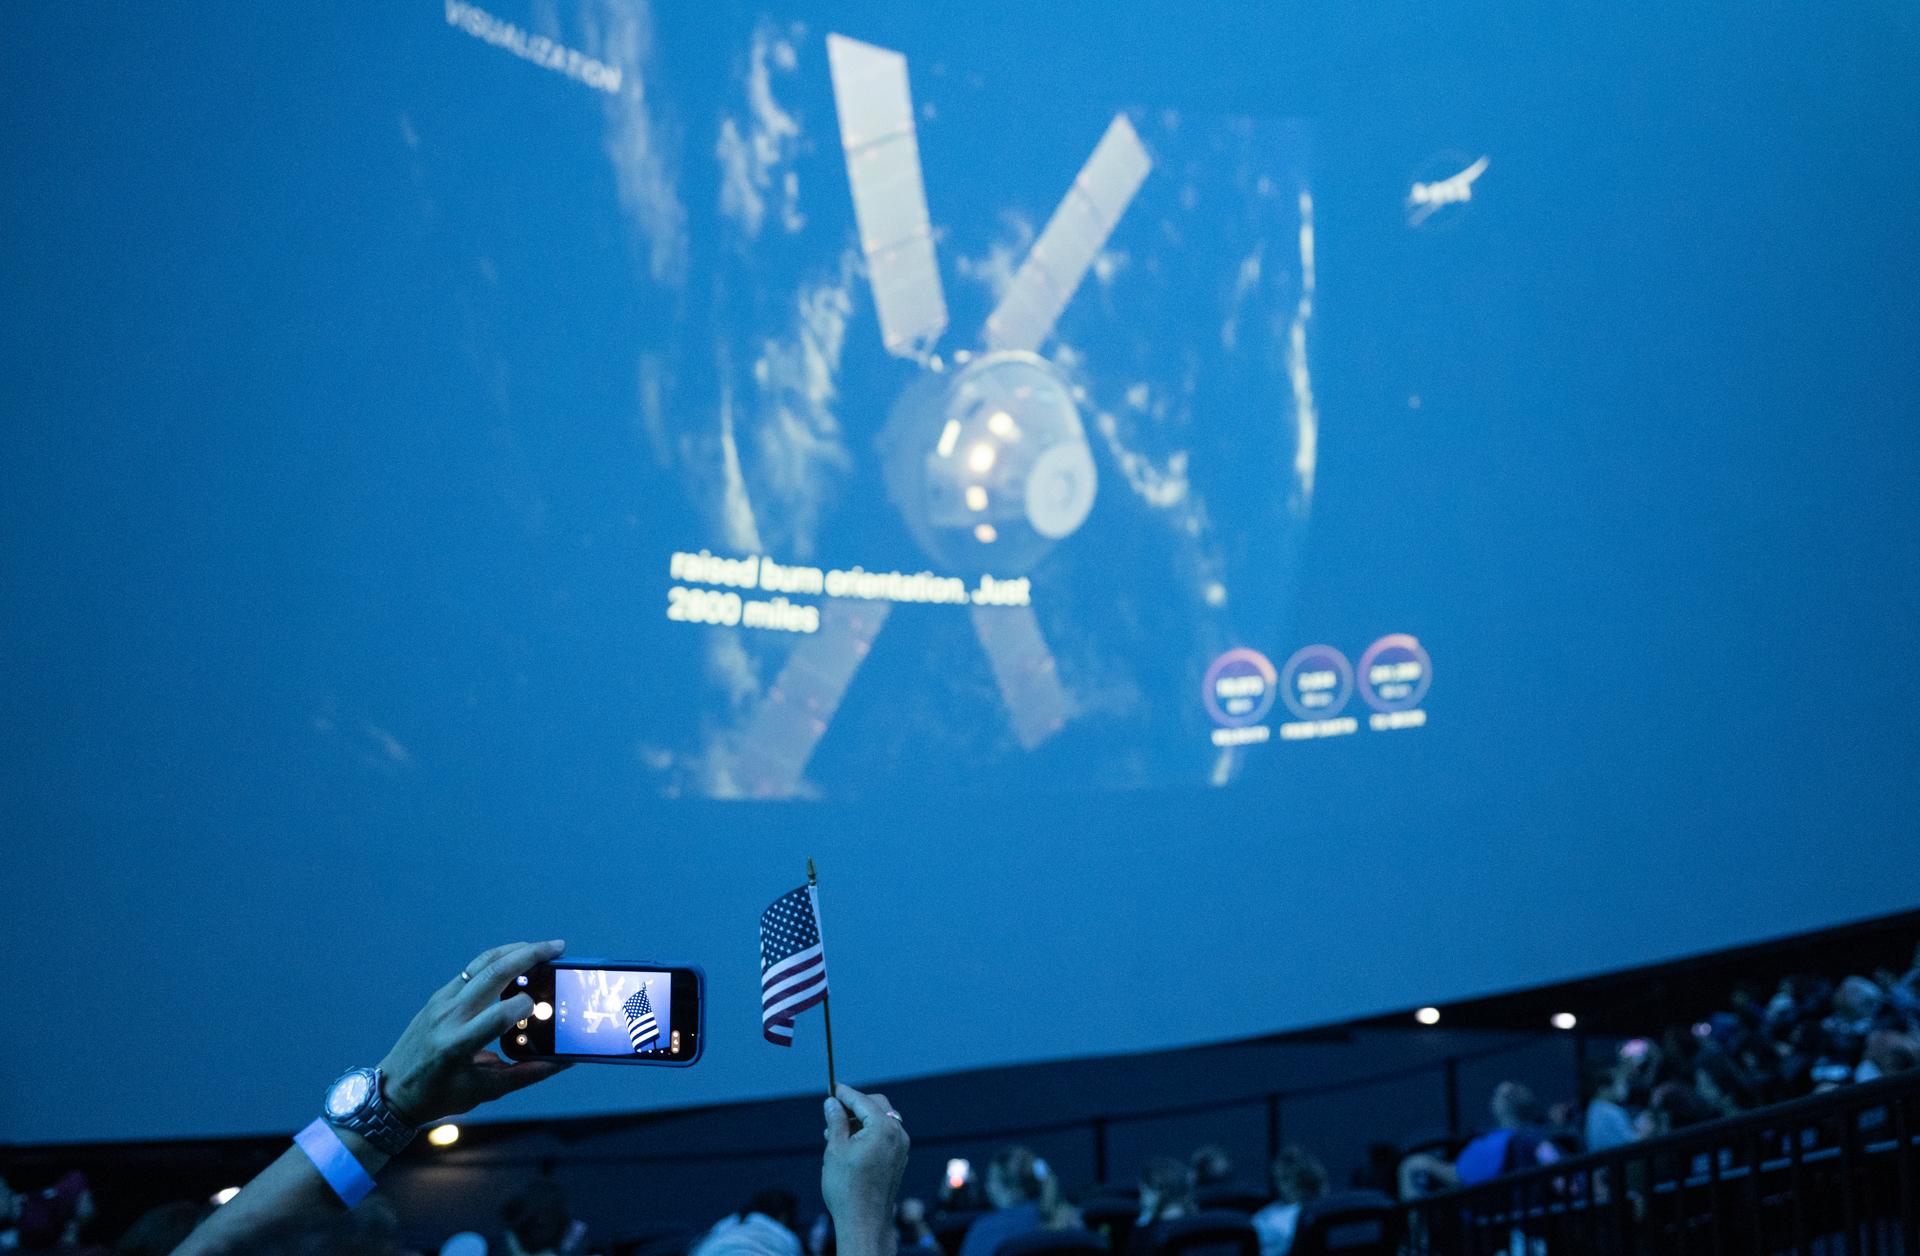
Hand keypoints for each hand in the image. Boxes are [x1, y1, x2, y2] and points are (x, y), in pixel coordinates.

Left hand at [378, 939, 571, 1124]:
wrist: (391, 1092)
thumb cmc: (437, 1097)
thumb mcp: (484, 1092)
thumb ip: (526, 1075)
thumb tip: (562, 1062)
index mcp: (458, 1045)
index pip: (500, 1014)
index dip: (526, 1007)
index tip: (541, 1010)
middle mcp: (448, 1017)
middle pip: (493, 973)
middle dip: (529, 954)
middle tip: (557, 946)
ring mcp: (441, 1002)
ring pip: (481, 963)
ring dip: (513, 950)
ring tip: (540, 948)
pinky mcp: (438, 997)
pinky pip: (471, 971)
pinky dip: (497, 961)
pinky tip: (515, 963)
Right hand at [823, 1085, 908, 1255]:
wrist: (864, 1222)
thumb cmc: (847, 1187)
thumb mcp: (835, 1149)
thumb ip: (836, 1121)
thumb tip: (832, 1102)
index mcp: (883, 1128)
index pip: (862, 1101)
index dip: (845, 1093)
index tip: (831, 1088)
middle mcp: (898, 1135)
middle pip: (877, 1106)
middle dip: (855, 1106)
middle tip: (833, 1112)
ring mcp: (901, 1148)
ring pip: (881, 1121)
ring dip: (861, 1121)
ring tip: (835, 1134)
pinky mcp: (899, 1160)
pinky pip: (885, 1136)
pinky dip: (869, 1133)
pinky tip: (850, 1145)